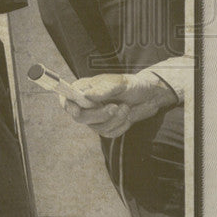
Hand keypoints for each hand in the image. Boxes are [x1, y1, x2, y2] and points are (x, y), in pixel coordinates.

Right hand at [61, 72, 178, 138]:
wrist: (150, 96)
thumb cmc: (133, 85)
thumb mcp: (120, 84)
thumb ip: (102, 90)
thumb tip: (85, 96)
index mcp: (84, 89)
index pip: (66, 99)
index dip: (68, 105)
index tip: (77, 110)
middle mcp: (86, 103)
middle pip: (80, 117)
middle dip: (99, 115)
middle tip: (115, 107)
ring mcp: (96, 116)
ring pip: (96, 127)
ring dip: (115, 120)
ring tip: (125, 107)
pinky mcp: (106, 126)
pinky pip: (109, 133)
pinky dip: (121, 126)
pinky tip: (127, 116)